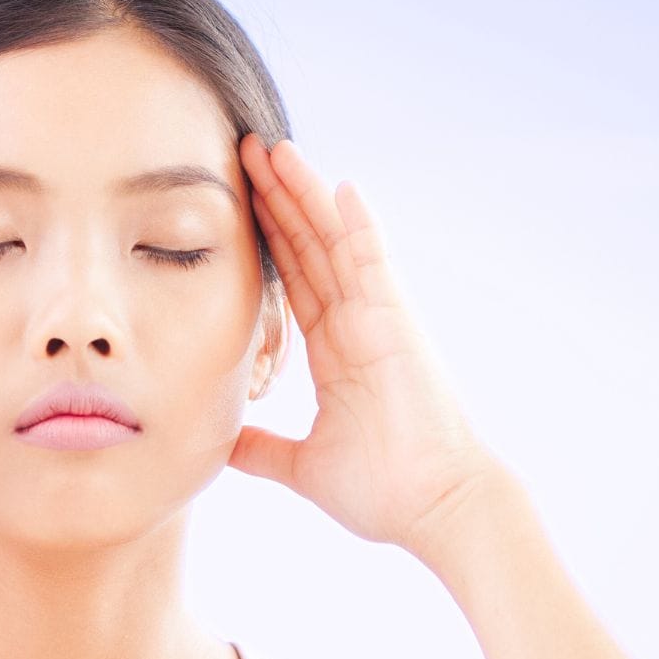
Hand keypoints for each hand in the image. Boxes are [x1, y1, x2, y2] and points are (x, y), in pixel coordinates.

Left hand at [229, 132, 506, 551]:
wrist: (436, 509)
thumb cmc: (385, 490)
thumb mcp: (302, 467)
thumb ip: (262, 448)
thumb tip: (222, 444)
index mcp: (335, 352)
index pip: (293, 280)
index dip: (267, 238)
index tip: (237, 200)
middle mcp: (357, 325)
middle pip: (309, 247)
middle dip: (278, 199)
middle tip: (244, 150)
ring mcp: (379, 320)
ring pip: (336, 243)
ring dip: (307, 195)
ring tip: (274, 148)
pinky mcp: (400, 326)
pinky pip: (376, 265)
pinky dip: (360, 225)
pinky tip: (341, 187)